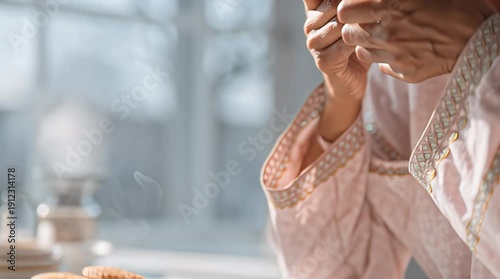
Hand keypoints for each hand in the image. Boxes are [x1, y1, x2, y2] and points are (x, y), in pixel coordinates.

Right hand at [301, 0, 369, 167]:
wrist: (352, 80)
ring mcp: (313, 44)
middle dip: (352, 11)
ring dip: (357, 28)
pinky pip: (343, 44)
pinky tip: (364, 48)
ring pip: (338, 24)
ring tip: (368, 34)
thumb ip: (350, 8)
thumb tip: (354, 0)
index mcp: (314, 13)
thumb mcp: (353, 21)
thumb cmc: (356, 47)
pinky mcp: (322, 60)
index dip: (332, 0)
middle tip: (368, 19)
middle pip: (331, 6)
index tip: (342, 4)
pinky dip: (358, 45)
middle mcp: (310, 26)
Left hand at [338, 0, 496, 82]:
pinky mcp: (404, 71)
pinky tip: (399, 51)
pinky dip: (385, 59)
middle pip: (348, 34)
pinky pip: (381, 67)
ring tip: (383, 37)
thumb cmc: (454, 5)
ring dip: (367, 44)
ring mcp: (394, 54)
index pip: (345, 11)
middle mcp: (386, 31)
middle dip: (354, 28)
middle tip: (367, 24)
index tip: (357, 9)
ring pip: (361, 52)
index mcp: (390, 4)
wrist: (479, 37)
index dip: (348, 9)